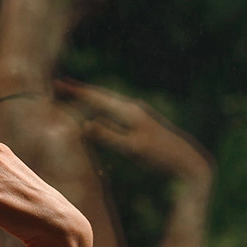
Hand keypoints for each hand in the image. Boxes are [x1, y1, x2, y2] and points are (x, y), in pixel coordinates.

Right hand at [54, 79, 213, 183]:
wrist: (188, 161)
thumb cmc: (160, 157)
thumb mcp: (133, 149)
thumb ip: (109, 136)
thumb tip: (86, 124)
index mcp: (129, 111)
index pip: (97, 98)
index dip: (76, 91)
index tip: (57, 84)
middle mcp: (134, 108)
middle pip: (102, 95)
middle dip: (81, 90)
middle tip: (60, 85)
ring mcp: (139, 114)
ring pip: (109, 101)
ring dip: (91, 97)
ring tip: (76, 94)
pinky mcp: (142, 123)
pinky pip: (116, 110)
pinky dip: (102, 107)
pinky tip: (100, 111)